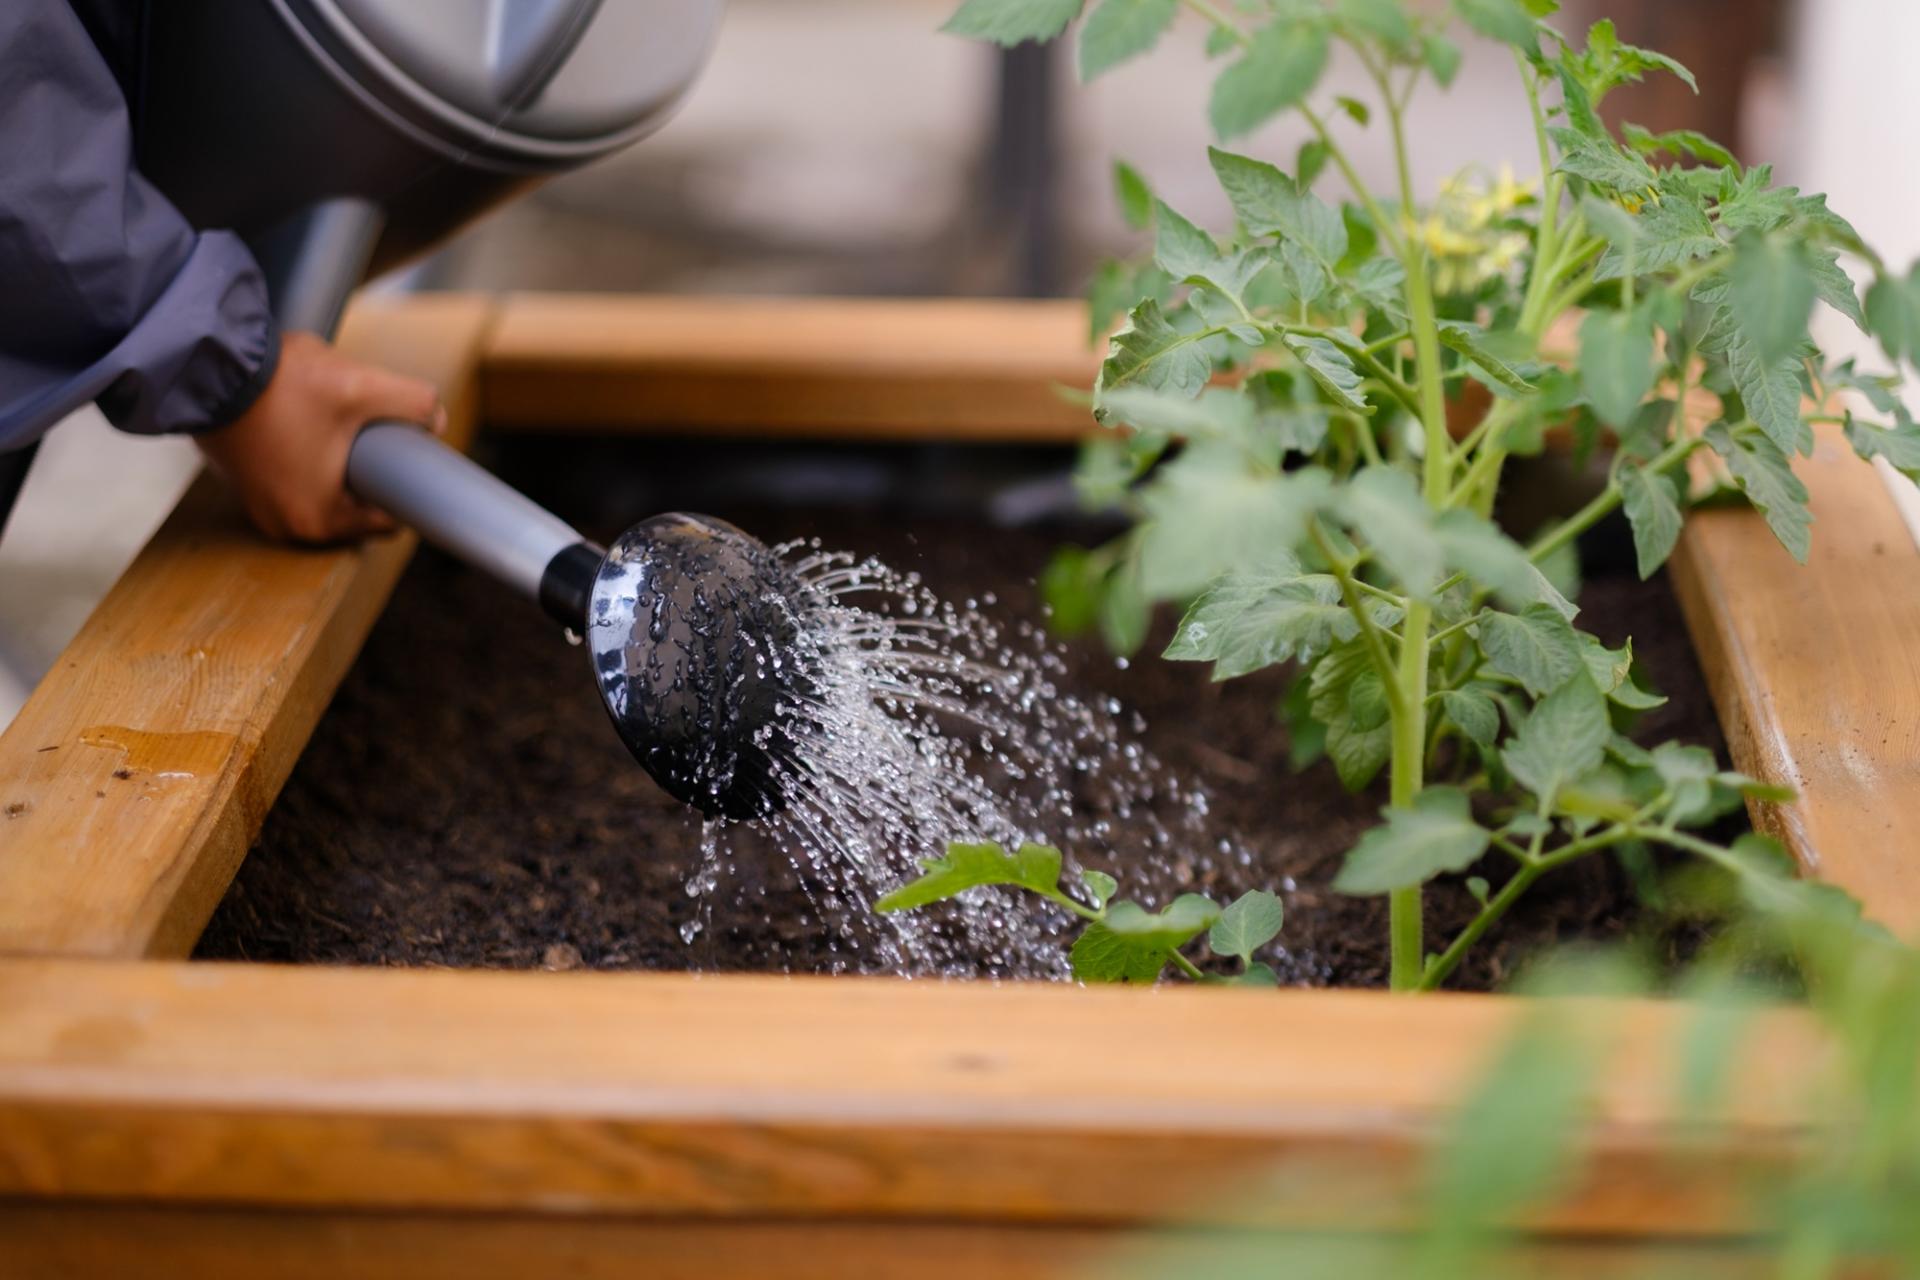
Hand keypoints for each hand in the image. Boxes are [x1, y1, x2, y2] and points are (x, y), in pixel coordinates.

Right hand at [195, 331, 445, 543]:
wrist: (204, 362)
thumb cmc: (280, 383)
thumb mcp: (362, 386)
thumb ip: (413, 401)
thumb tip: (436, 418)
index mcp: (317, 521)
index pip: (384, 522)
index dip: (404, 491)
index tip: (410, 461)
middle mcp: (284, 525)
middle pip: (354, 510)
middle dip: (371, 477)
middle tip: (378, 438)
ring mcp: (259, 506)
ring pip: (324, 494)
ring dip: (339, 468)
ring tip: (345, 429)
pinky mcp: (243, 482)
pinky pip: (293, 480)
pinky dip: (308, 461)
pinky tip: (315, 429)